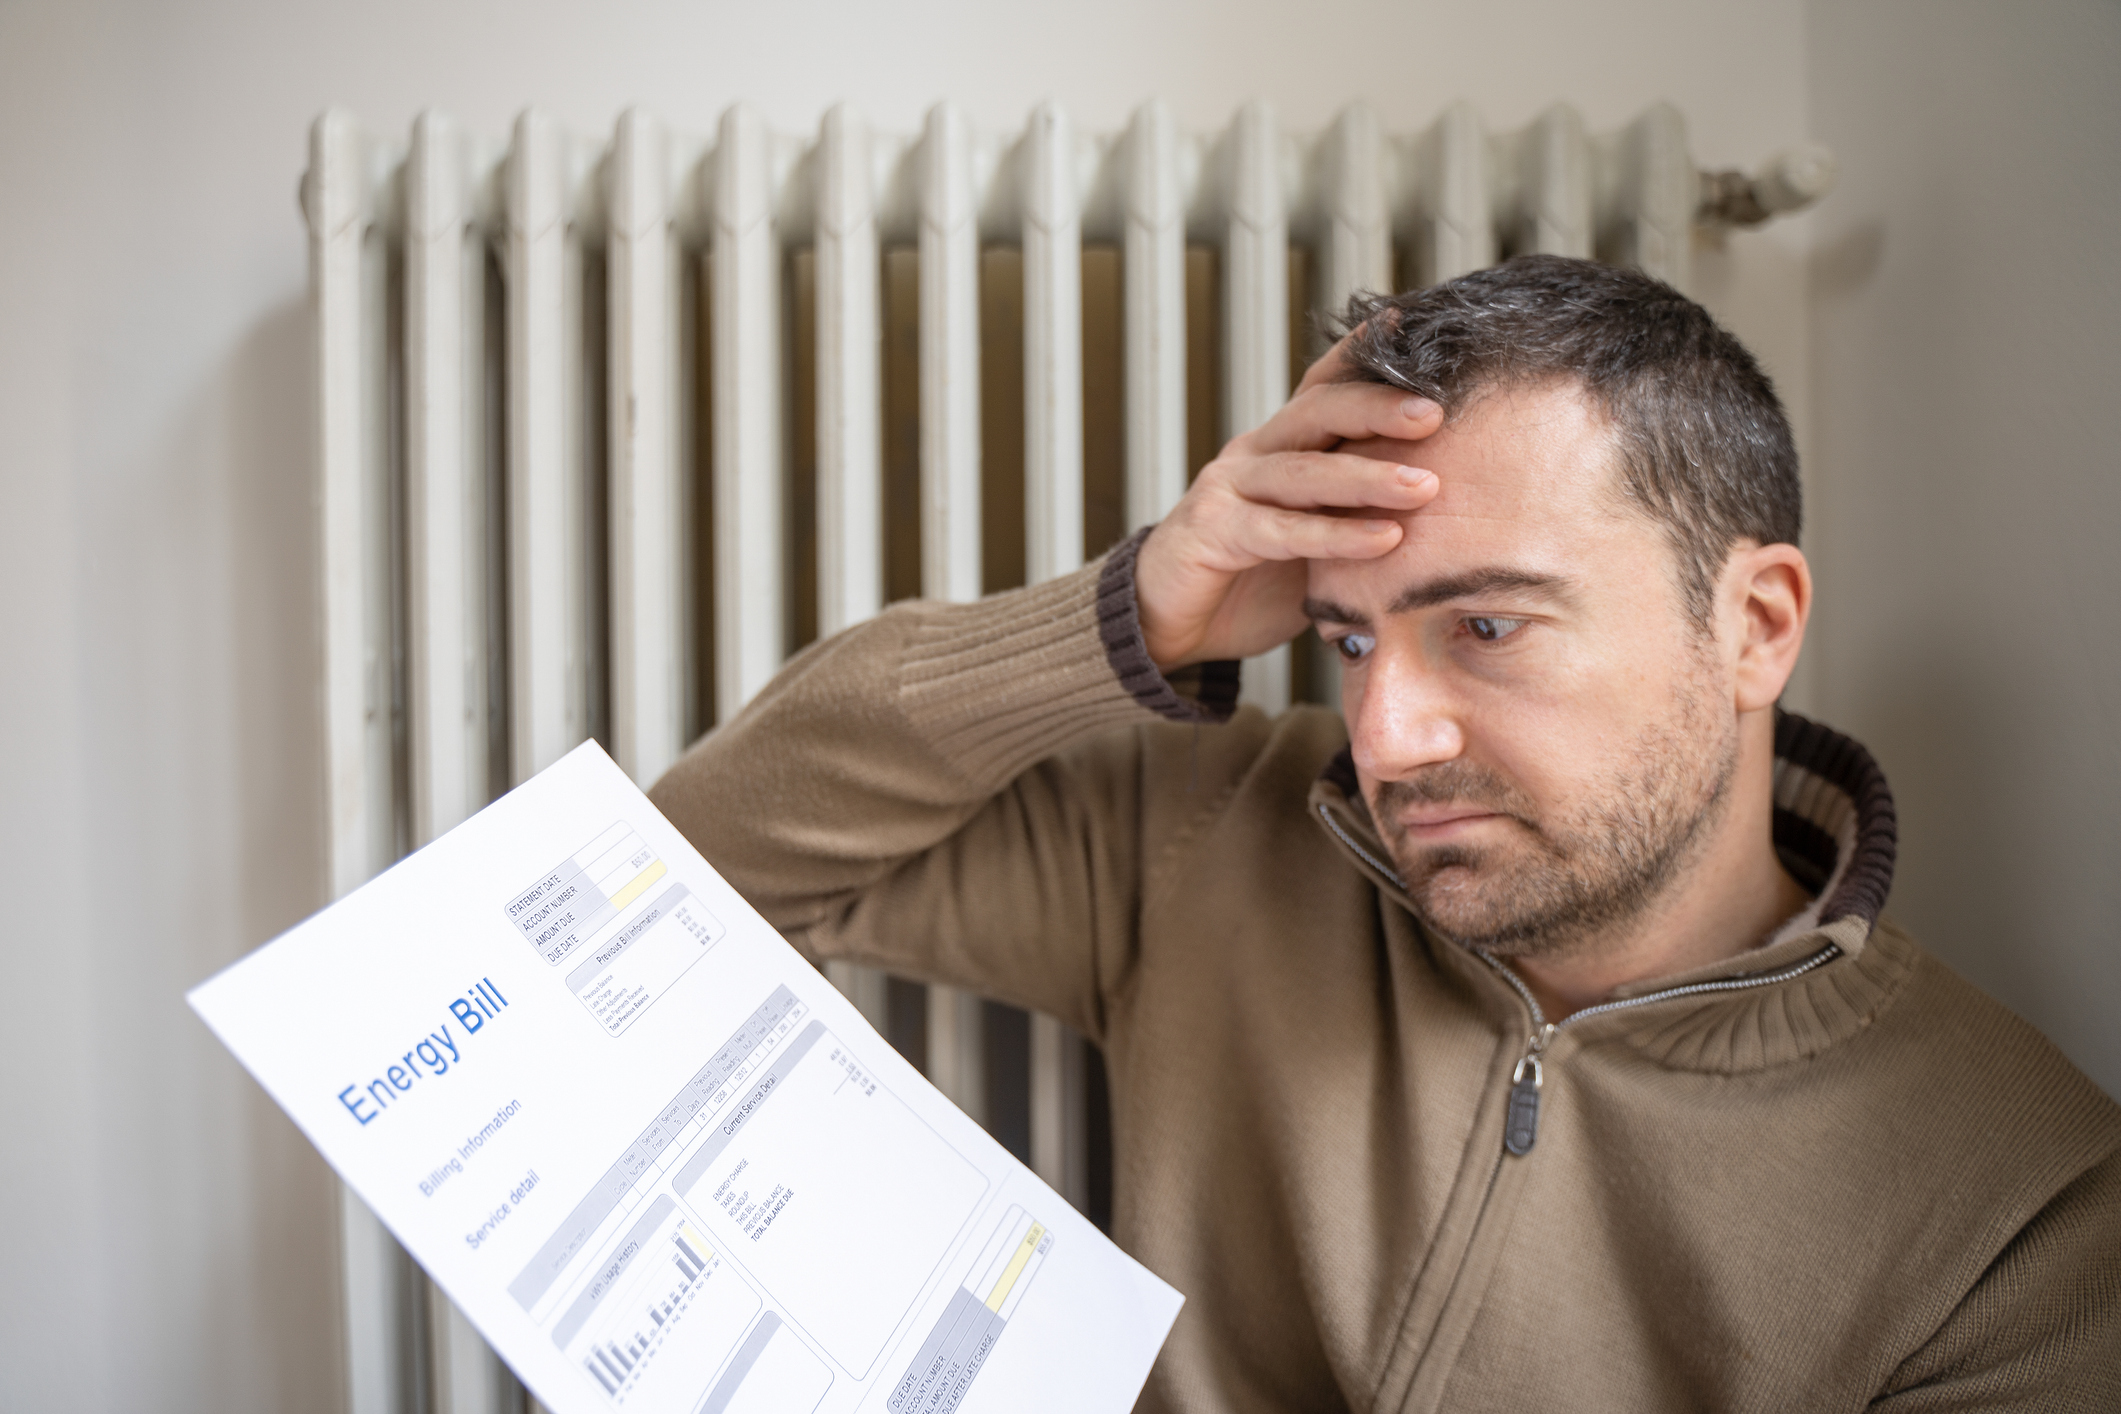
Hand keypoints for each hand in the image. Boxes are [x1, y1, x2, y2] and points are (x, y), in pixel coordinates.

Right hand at [1134, 344, 1442, 668]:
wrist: (1170, 619)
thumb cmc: (1251, 576)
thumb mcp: (1314, 533)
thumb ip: (1356, 509)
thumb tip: (1444, 495)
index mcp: (1281, 445)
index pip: (1324, 387)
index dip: (1362, 354)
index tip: (1410, 325)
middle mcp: (1254, 454)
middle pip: (1317, 412)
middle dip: (1377, 408)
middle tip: (1434, 414)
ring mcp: (1228, 488)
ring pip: (1302, 472)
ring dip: (1366, 477)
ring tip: (1424, 486)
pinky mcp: (1212, 532)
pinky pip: (1281, 531)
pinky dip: (1334, 535)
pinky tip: (1383, 539)